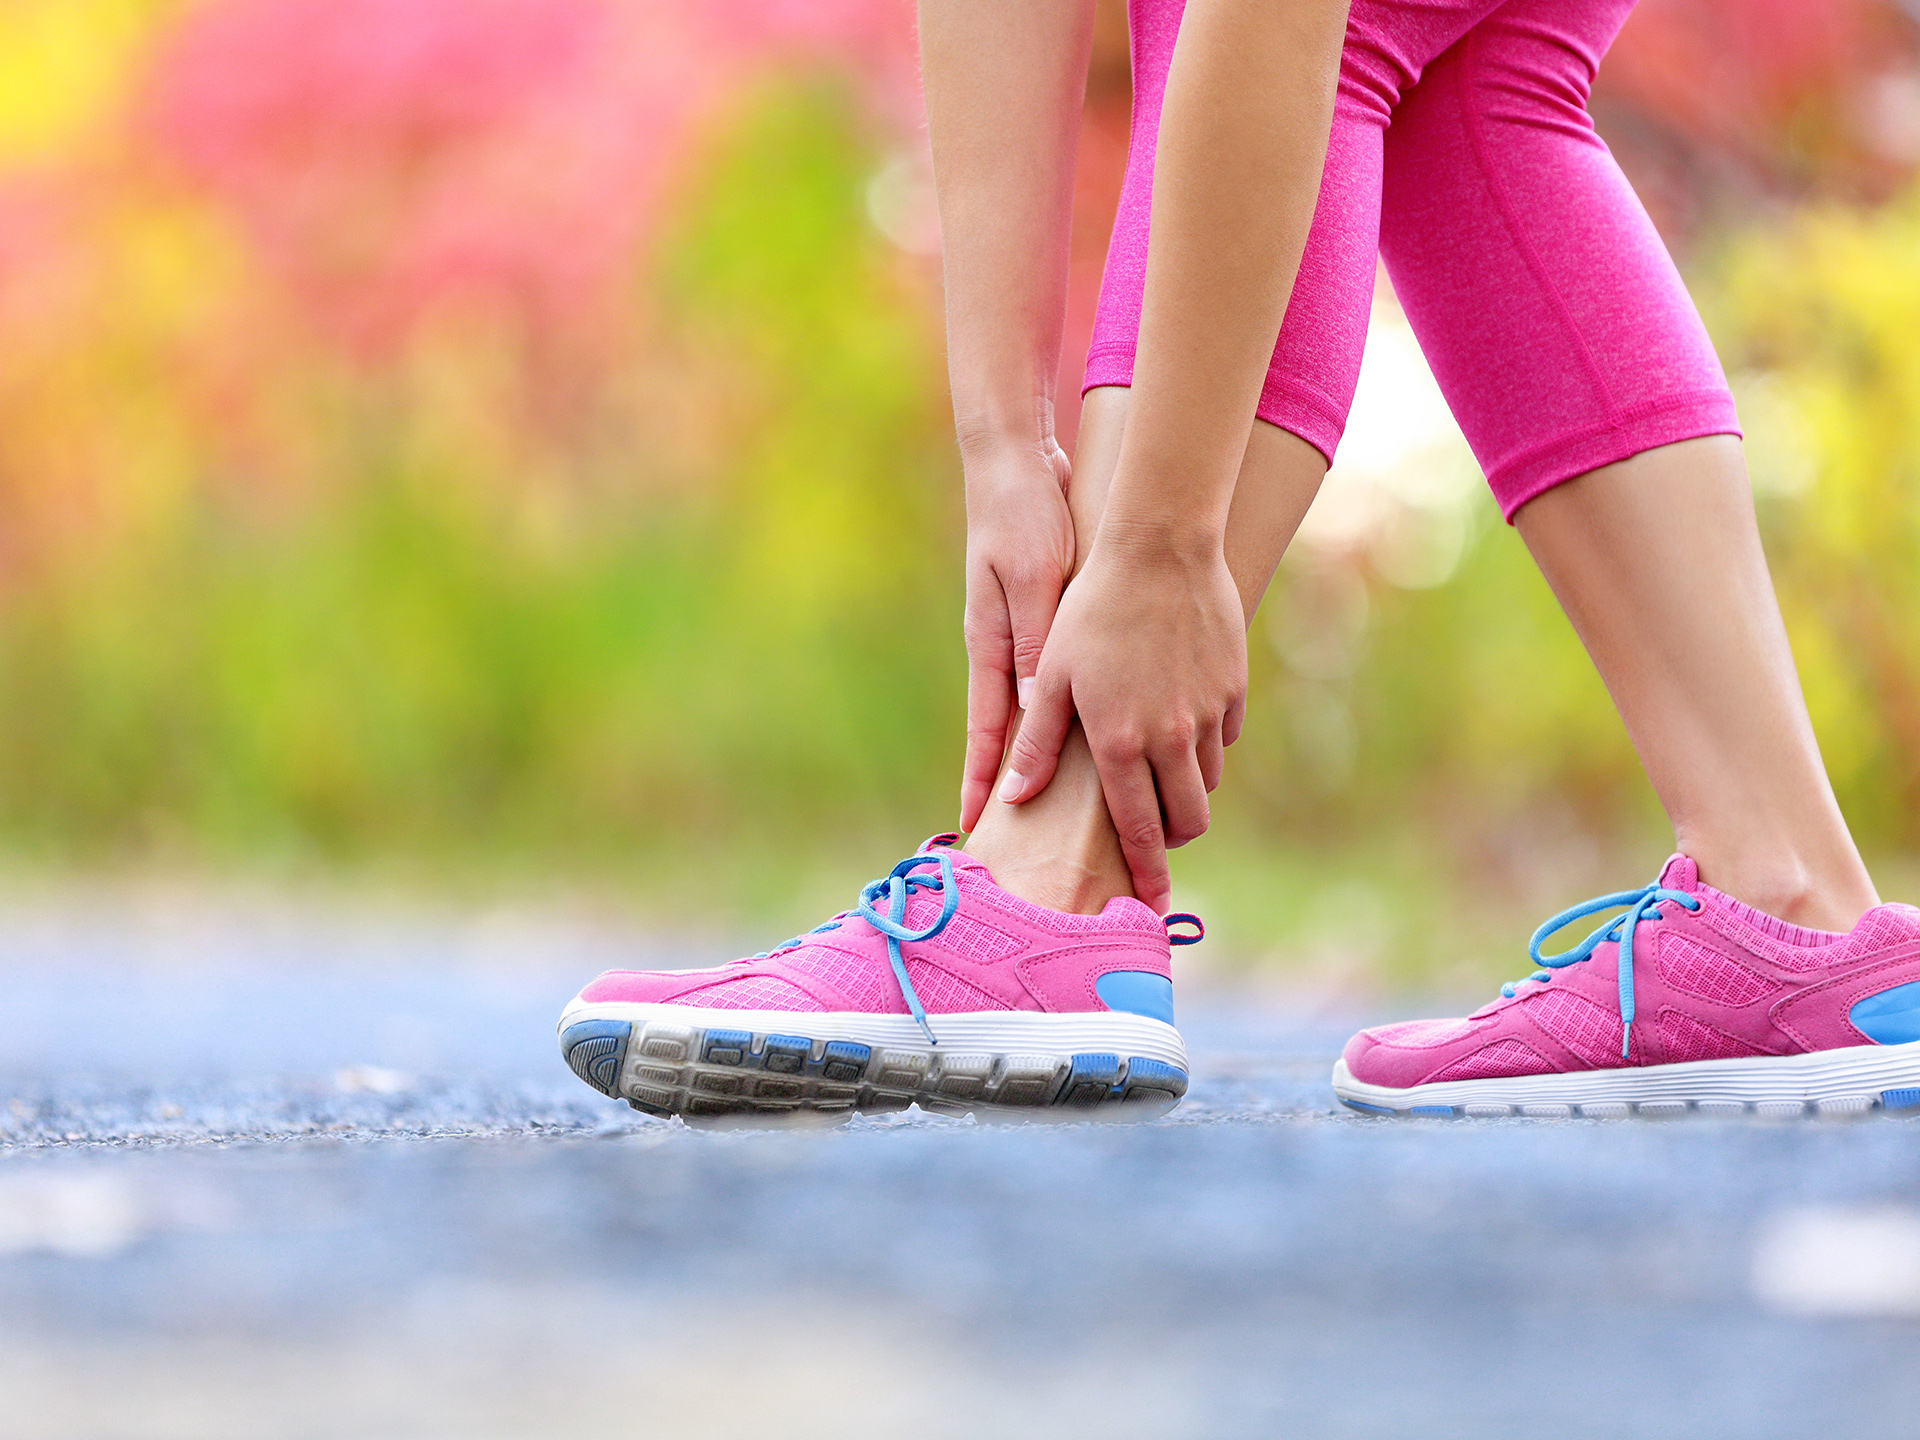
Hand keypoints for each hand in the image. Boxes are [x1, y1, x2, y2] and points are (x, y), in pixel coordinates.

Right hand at [958, 430, 1076, 832]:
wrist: (1018, 466)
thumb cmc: (1022, 517)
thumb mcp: (1033, 579)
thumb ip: (1038, 640)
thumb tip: (1037, 706)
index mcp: (994, 645)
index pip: (987, 730)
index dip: (981, 780)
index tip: (973, 826)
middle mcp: (1005, 650)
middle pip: (1010, 733)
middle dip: (1011, 784)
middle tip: (1018, 834)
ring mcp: (1023, 637)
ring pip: (1038, 712)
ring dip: (1043, 756)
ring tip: (1061, 803)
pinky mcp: (1045, 620)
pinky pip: (1057, 679)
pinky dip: (1068, 710)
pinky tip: (1092, 729)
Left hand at [999, 520, 1245, 911]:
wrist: (1158, 547)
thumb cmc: (1090, 609)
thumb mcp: (1051, 675)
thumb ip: (1037, 743)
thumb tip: (1013, 798)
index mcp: (1120, 743)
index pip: (1139, 831)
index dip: (1147, 875)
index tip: (1154, 908)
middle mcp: (1171, 738)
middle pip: (1188, 821)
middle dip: (1171, 839)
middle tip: (1151, 834)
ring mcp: (1208, 714)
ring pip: (1208, 782)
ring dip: (1186, 790)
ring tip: (1157, 771)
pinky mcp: (1232, 688)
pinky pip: (1224, 737)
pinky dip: (1205, 743)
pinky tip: (1178, 719)